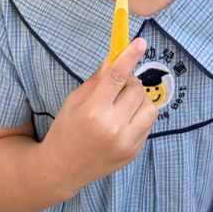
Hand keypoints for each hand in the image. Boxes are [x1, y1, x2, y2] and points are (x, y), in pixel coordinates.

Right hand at [39, 39, 157, 191]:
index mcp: (93, 111)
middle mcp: (112, 128)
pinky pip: (148, 123)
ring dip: (139, 99)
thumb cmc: (66, 129)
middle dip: (129, 82)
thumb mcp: (75, 100)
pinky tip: (123, 119)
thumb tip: (114, 57)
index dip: (130, 56)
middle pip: (136, 90)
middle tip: (117, 86)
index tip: (140, 42)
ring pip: (149, 106)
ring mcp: (125, 142)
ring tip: (123, 104)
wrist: (63, 169)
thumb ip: (97, 79)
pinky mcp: (134, 152)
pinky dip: (139, 115)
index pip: (117, 76)